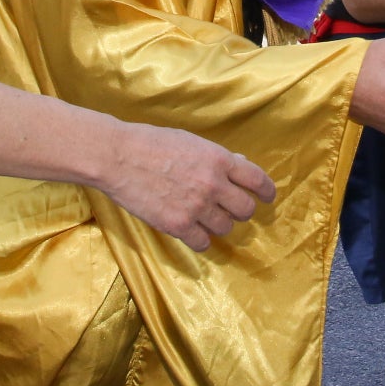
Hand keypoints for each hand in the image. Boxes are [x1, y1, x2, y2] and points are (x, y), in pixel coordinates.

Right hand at [101, 125, 277, 251]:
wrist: (118, 157)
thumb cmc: (152, 143)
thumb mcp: (191, 142)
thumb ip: (218, 157)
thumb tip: (241, 165)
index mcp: (218, 159)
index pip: (257, 180)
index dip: (267, 191)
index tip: (266, 197)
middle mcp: (212, 184)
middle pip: (246, 210)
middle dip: (240, 210)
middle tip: (229, 208)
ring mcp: (196, 206)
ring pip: (226, 228)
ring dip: (218, 224)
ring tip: (203, 216)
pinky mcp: (177, 225)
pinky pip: (203, 243)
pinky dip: (200, 239)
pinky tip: (191, 230)